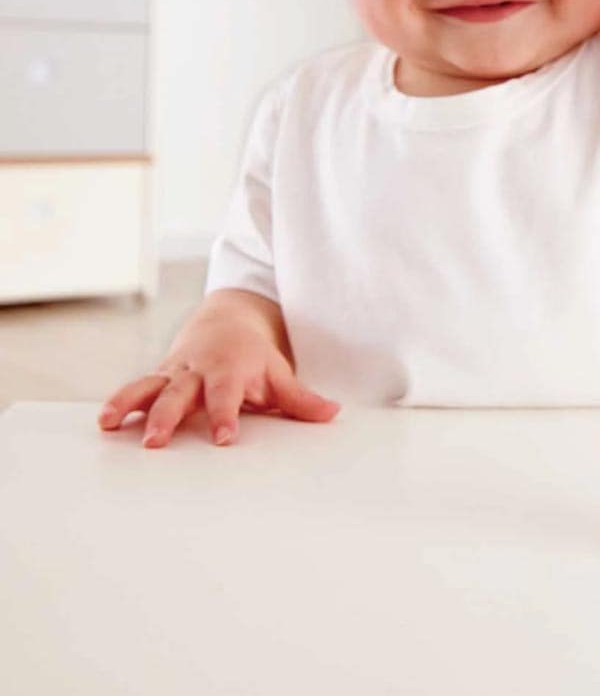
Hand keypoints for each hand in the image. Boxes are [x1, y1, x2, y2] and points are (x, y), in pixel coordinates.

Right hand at [97, 318, 340, 448]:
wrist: (228, 320)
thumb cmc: (255, 356)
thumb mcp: (278, 373)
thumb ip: (300, 399)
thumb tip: (332, 415)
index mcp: (231, 369)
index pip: (228, 395)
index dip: (225, 416)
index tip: (223, 439)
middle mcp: (199, 369)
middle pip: (181, 393)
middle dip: (168, 416)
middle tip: (156, 442)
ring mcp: (175, 372)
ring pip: (150, 387)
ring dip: (131, 404)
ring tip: (111, 424)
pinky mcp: (159, 376)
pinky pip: (136, 388)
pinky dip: (120, 402)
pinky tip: (104, 422)